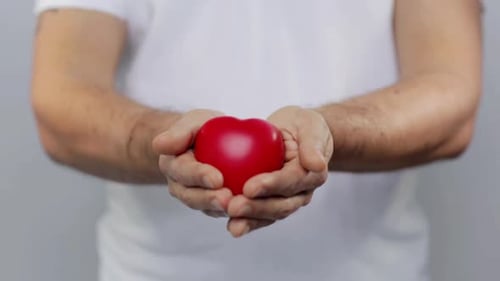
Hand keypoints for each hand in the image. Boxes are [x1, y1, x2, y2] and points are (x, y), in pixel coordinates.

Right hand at [152, 109, 232, 217]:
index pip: (184, 171)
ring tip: (239, 207)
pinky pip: (222, 211)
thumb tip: (159, 145)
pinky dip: (235, 212)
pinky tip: (250, 210)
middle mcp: (180, 186)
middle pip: (192, 196)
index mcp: (172, 165)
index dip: (199, 177)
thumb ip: (179, 132)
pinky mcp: (212, 206)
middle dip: (209, 199)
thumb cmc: (201, 129)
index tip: (217, 179)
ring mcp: (195, 198)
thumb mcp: (192, 122)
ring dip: (221, 210)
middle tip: (228, 198)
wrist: (210, 142)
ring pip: (206, 208)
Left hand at [226, 106, 333, 236]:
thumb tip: (316, 164)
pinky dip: (246, 222)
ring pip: (269, 214)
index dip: (272, 186)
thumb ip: (313, 144)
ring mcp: (287, 201)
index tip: (249, 187)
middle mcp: (301, 192)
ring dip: (249, 220)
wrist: (298, 135)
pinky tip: (230, 224)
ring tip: (231, 221)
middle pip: (280, 205)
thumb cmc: (304, 127)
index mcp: (312, 174)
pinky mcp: (273, 203)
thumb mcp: (310, 125)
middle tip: (233, 207)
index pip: (291, 181)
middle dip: (256, 208)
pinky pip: (260, 216)